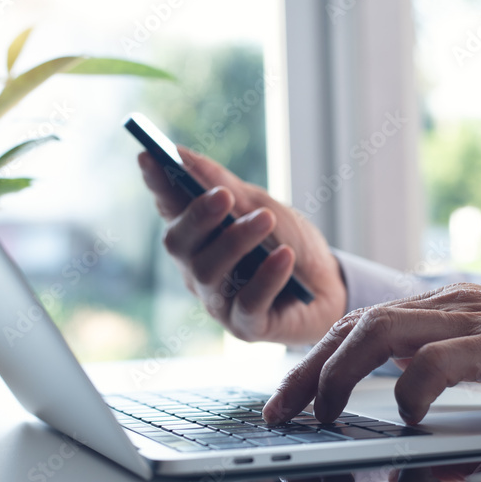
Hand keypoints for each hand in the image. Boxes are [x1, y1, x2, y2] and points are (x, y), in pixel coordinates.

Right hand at [139, 148, 346, 343]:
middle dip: (198, 217)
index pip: (169, 208)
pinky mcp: (245, 327)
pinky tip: (283, 257)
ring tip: (266, 219)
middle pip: (180, 244)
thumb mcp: (261, 205)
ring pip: (211, 272)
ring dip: (237, 242)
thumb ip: (222, 183)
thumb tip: (180, 154)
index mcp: (198, 237)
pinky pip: (248, 303)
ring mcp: (218, 301)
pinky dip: (266, 278)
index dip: (156, 184)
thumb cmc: (290, 243)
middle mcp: (198, 270)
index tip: (149, 155)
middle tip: (223, 195)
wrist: (331, 286)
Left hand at [263, 284, 480, 423]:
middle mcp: (450, 304)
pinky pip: (439, 361)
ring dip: (341, 375)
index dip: (314, 361)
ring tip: (324, 416)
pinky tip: (402, 417)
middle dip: (308, 371)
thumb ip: (441, 359)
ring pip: (380, 332)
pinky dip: (411, 388)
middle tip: (281, 413)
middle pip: (354, 325)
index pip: (358, 325)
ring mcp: (475, 320)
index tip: (286, 400)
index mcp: (443, 307)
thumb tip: (392, 390)